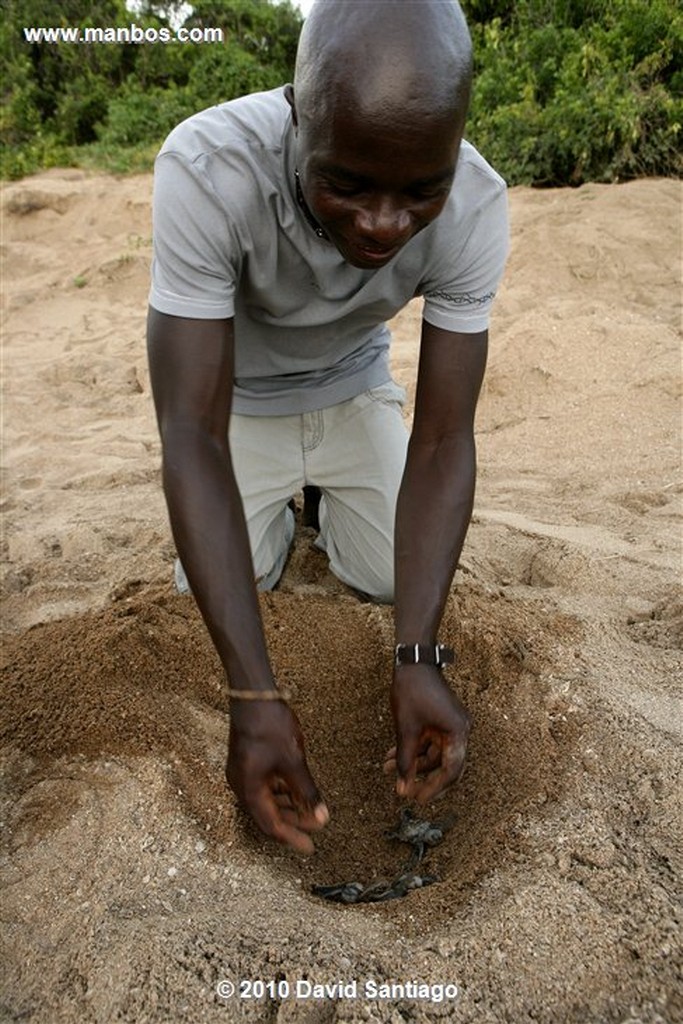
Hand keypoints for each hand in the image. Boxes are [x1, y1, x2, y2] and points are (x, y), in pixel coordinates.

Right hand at [227, 699, 328, 854]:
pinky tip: (298, 790)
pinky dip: (282, 791)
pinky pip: (264, 785)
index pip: (271, 825)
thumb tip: (322, 818)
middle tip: (317, 827)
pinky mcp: (247, 762)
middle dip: (294, 822)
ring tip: (312, 811)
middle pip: (268, 814)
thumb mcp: (293, 761)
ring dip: (289, 806)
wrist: (253, 694)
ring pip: (267, 800)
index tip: (310, 847)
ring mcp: (243, 773)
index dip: (292, 837)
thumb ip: (307, 791)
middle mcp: (241, 785)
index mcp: (248, 789)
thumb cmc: (270, 725)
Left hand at [384, 664, 470, 803]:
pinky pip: (429, 742)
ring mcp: (451, 725)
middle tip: (405, 791)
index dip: (434, 788)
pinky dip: (413, 749)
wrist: (413, 660)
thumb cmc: (412, 690)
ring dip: (412, 762)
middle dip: (422, 777)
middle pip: (444, 765)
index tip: (417, 798)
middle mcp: (460, 730)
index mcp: (459, 732)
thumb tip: (403, 787)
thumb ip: (406, 760)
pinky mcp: (441, 720)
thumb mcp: (406, 729)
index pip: (451, 770)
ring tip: (387, 768)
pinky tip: (392, 756)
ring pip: (433, 754)